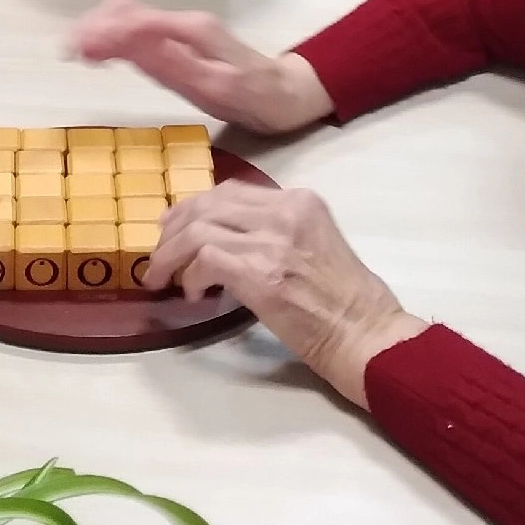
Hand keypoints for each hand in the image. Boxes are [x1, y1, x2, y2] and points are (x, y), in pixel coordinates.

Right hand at [69, 0, 332, 134]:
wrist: (288, 93)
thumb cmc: (257, 97)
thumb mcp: (219, 87)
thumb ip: (176, 64)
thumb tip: (132, 41)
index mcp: (190, 31)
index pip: (135, 20)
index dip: (102, 31)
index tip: (75, 49)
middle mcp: (182, 22)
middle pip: (126, 11)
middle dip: (93, 26)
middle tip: (68, 52)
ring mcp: (180, 29)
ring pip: (129, 15)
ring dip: (98, 27)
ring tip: (76, 50)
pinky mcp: (179, 39)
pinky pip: (138, 27)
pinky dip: (112, 34)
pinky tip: (101, 50)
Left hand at [144, 183, 427, 407]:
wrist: (365, 333)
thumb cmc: (344, 301)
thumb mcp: (314, 245)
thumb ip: (274, 232)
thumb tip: (223, 240)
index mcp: (300, 202)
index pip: (232, 191)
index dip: (194, 207)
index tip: (174, 226)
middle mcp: (285, 212)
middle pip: (209, 204)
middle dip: (174, 228)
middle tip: (159, 254)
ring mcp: (273, 241)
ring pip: (198, 229)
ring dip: (171, 255)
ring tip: (162, 277)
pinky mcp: (261, 273)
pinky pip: (205, 260)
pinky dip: (190, 276)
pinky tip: (194, 295)